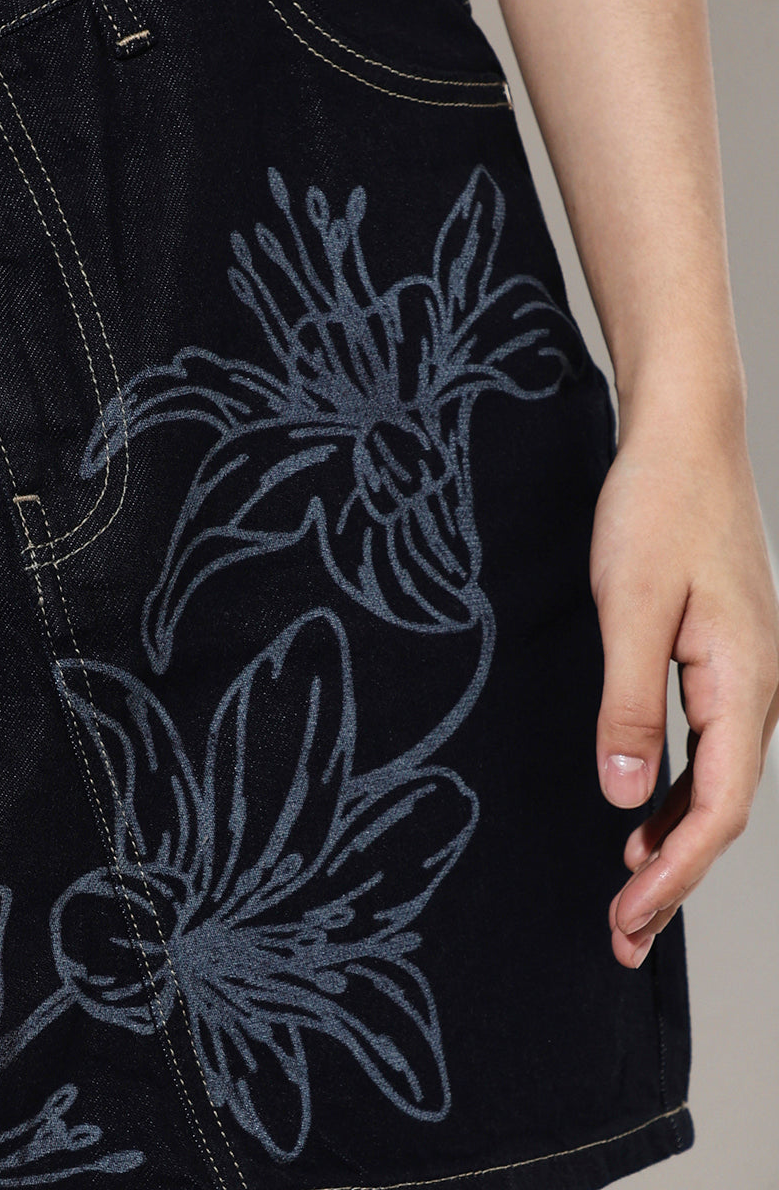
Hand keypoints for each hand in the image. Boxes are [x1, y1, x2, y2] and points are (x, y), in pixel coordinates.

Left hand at [589, 394, 778, 968]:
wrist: (686, 441)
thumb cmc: (660, 510)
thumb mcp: (632, 605)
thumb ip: (629, 702)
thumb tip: (623, 798)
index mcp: (744, 686)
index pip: (716, 811)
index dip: (673, 875)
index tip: (625, 920)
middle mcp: (755, 692)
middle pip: (720, 811)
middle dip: (671, 879)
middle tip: (621, 936)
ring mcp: (742, 677)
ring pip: (715, 785)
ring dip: (672, 842)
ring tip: (627, 893)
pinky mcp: (720, 661)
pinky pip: (705, 749)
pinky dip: (673, 795)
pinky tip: (640, 815)